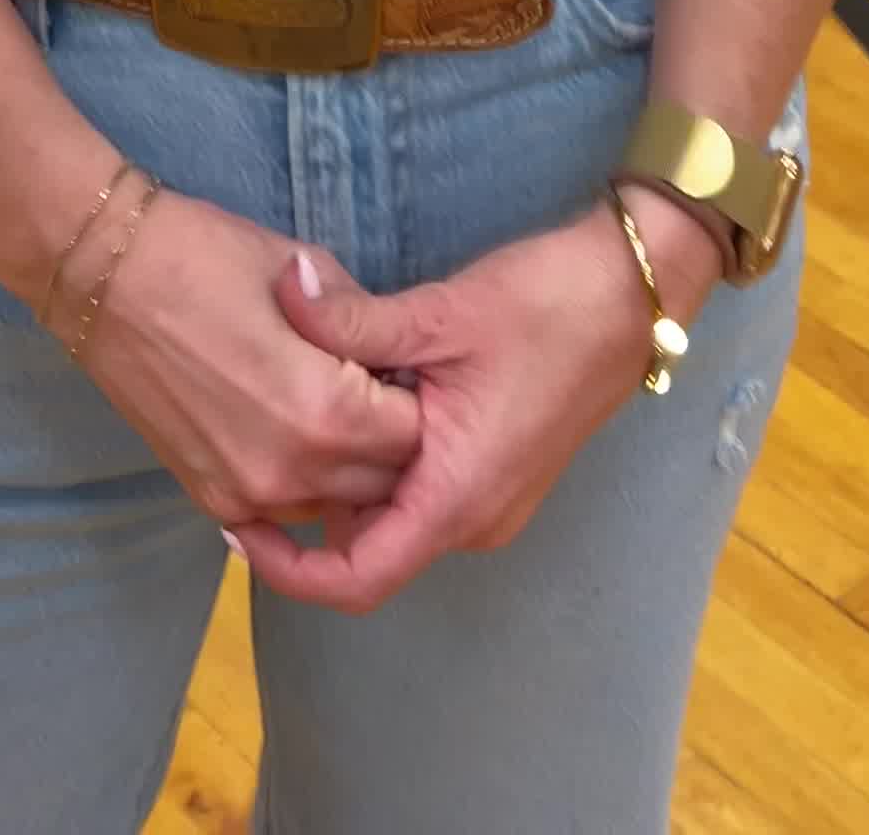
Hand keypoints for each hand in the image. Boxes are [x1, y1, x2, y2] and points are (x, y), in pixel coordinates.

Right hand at [70, 190, 421, 530]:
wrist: (109, 276)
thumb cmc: (209, 256)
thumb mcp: (305, 271)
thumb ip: (360, 325)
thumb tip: (390, 356)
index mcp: (327, 410)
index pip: (411, 433)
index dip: (412, 397)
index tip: (399, 369)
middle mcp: (293, 470)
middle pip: (379, 484)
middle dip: (387, 442)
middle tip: (371, 392)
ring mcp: (246, 492)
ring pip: (330, 506)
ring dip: (344, 471)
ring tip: (328, 412)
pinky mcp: (209, 497)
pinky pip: (278, 512)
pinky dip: (296, 483)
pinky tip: (288, 435)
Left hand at [230, 200, 725, 613]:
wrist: (633, 291)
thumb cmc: (547, 305)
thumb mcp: (442, 313)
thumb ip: (353, 321)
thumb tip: (284, 289)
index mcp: (458, 498)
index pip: (356, 579)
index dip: (287, 567)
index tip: (236, 525)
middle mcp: (476, 518)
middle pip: (371, 550)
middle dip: (308, 514)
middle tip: (249, 452)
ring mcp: (494, 499)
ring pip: (397, 518)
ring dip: (348, 482)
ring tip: (291, 419)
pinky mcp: (501, 471)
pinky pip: (426, 493)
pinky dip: (383, 465)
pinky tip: (354, 402)